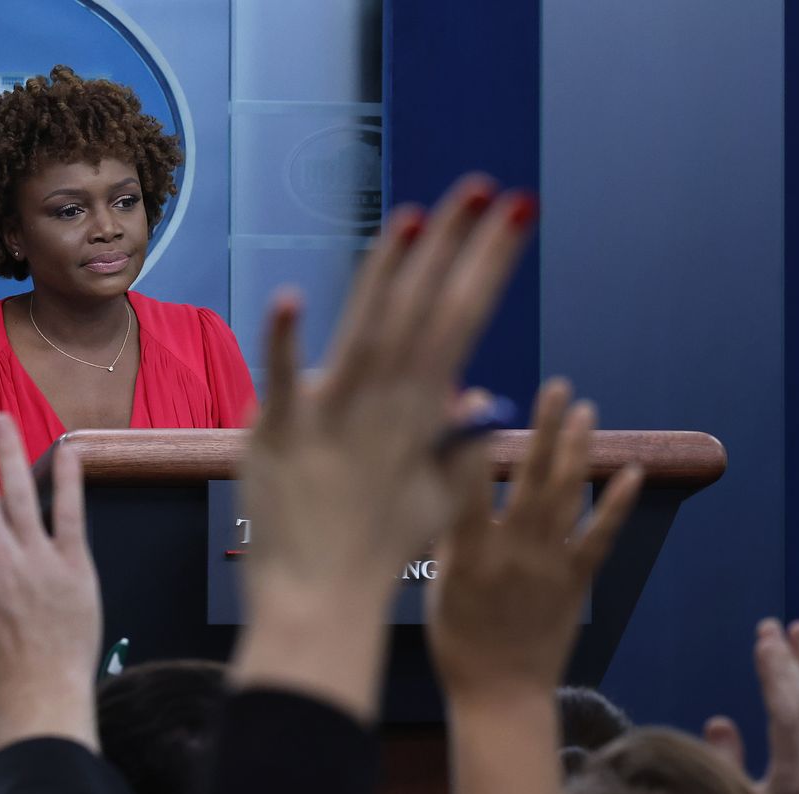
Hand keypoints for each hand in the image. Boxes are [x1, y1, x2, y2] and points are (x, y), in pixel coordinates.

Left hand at [241, 177, 537, 623]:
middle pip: (427, 308)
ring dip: (390, 271)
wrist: (323, 600)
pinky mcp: (282, 433)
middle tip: (484, 188)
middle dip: (458, 244)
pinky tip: (292, 296)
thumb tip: (481, 400)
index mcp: (423, 410)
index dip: (490, 261)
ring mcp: (335, 415)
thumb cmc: (376, 551)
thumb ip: (458, 441)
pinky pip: (284, 379)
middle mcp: (387, 403)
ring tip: (414, 216)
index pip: (466, 317)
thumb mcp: (433, 494)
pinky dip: (286, 341)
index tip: (515, 213)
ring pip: (368, 327)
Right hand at [426, 379, 643, 705]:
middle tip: (557, 387)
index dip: (473, 442)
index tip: (481, 400)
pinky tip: (629, 472)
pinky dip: (614, 504)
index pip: (467, 487)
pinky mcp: (575, 582)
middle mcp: (509, 554)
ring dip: (577, 451)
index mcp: (466, 555)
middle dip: (544, 430)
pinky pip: (598, 537)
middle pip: (528, 479)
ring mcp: (546, 567)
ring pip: (564, 498)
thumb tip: (451, 480)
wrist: (500, 694)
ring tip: (586, 409)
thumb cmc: (458, 641)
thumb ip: (448, 534)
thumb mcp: (438, 586)